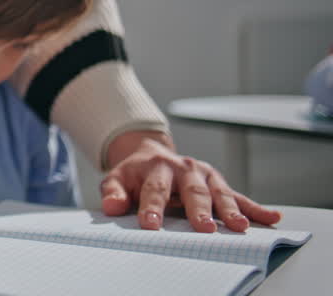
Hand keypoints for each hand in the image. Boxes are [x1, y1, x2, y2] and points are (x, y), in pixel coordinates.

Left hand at [100, 131, 282, 231]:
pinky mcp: (218, 183)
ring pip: (218, 193)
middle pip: (192, 190)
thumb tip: (111, 207)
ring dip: (230, 210)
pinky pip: (239, 196)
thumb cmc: (135, 174)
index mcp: (156, 167)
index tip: (150, 225)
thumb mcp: (117, 178)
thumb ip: (113, 192)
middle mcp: (183, 168)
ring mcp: (204, 175)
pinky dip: (255, 207)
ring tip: (239, 227)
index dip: (151, 207)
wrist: (150, 154)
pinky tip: (271, 217)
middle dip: (198, 210)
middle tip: (203, 228)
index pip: (154, 189)